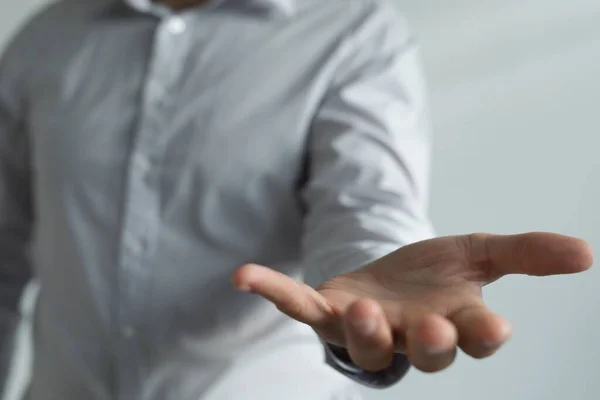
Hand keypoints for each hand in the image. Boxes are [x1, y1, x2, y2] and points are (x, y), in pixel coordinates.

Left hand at [232, 233, 592, 372]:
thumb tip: (586, 252)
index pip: (475, 337)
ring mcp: (364, 328)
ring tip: (360, 310)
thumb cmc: (437, 275)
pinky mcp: (326, 313)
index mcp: (452, 322)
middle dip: (427, 342)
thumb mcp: (479, 253)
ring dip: (361, 331)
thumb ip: (526, 255)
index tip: (494, 325)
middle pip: (421, 351)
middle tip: (430, 327)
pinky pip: (298, 306)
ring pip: (363, 344)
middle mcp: (408, 334)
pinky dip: (272, 290)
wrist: (393, 278)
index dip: (483, 333)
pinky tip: (244, 274)